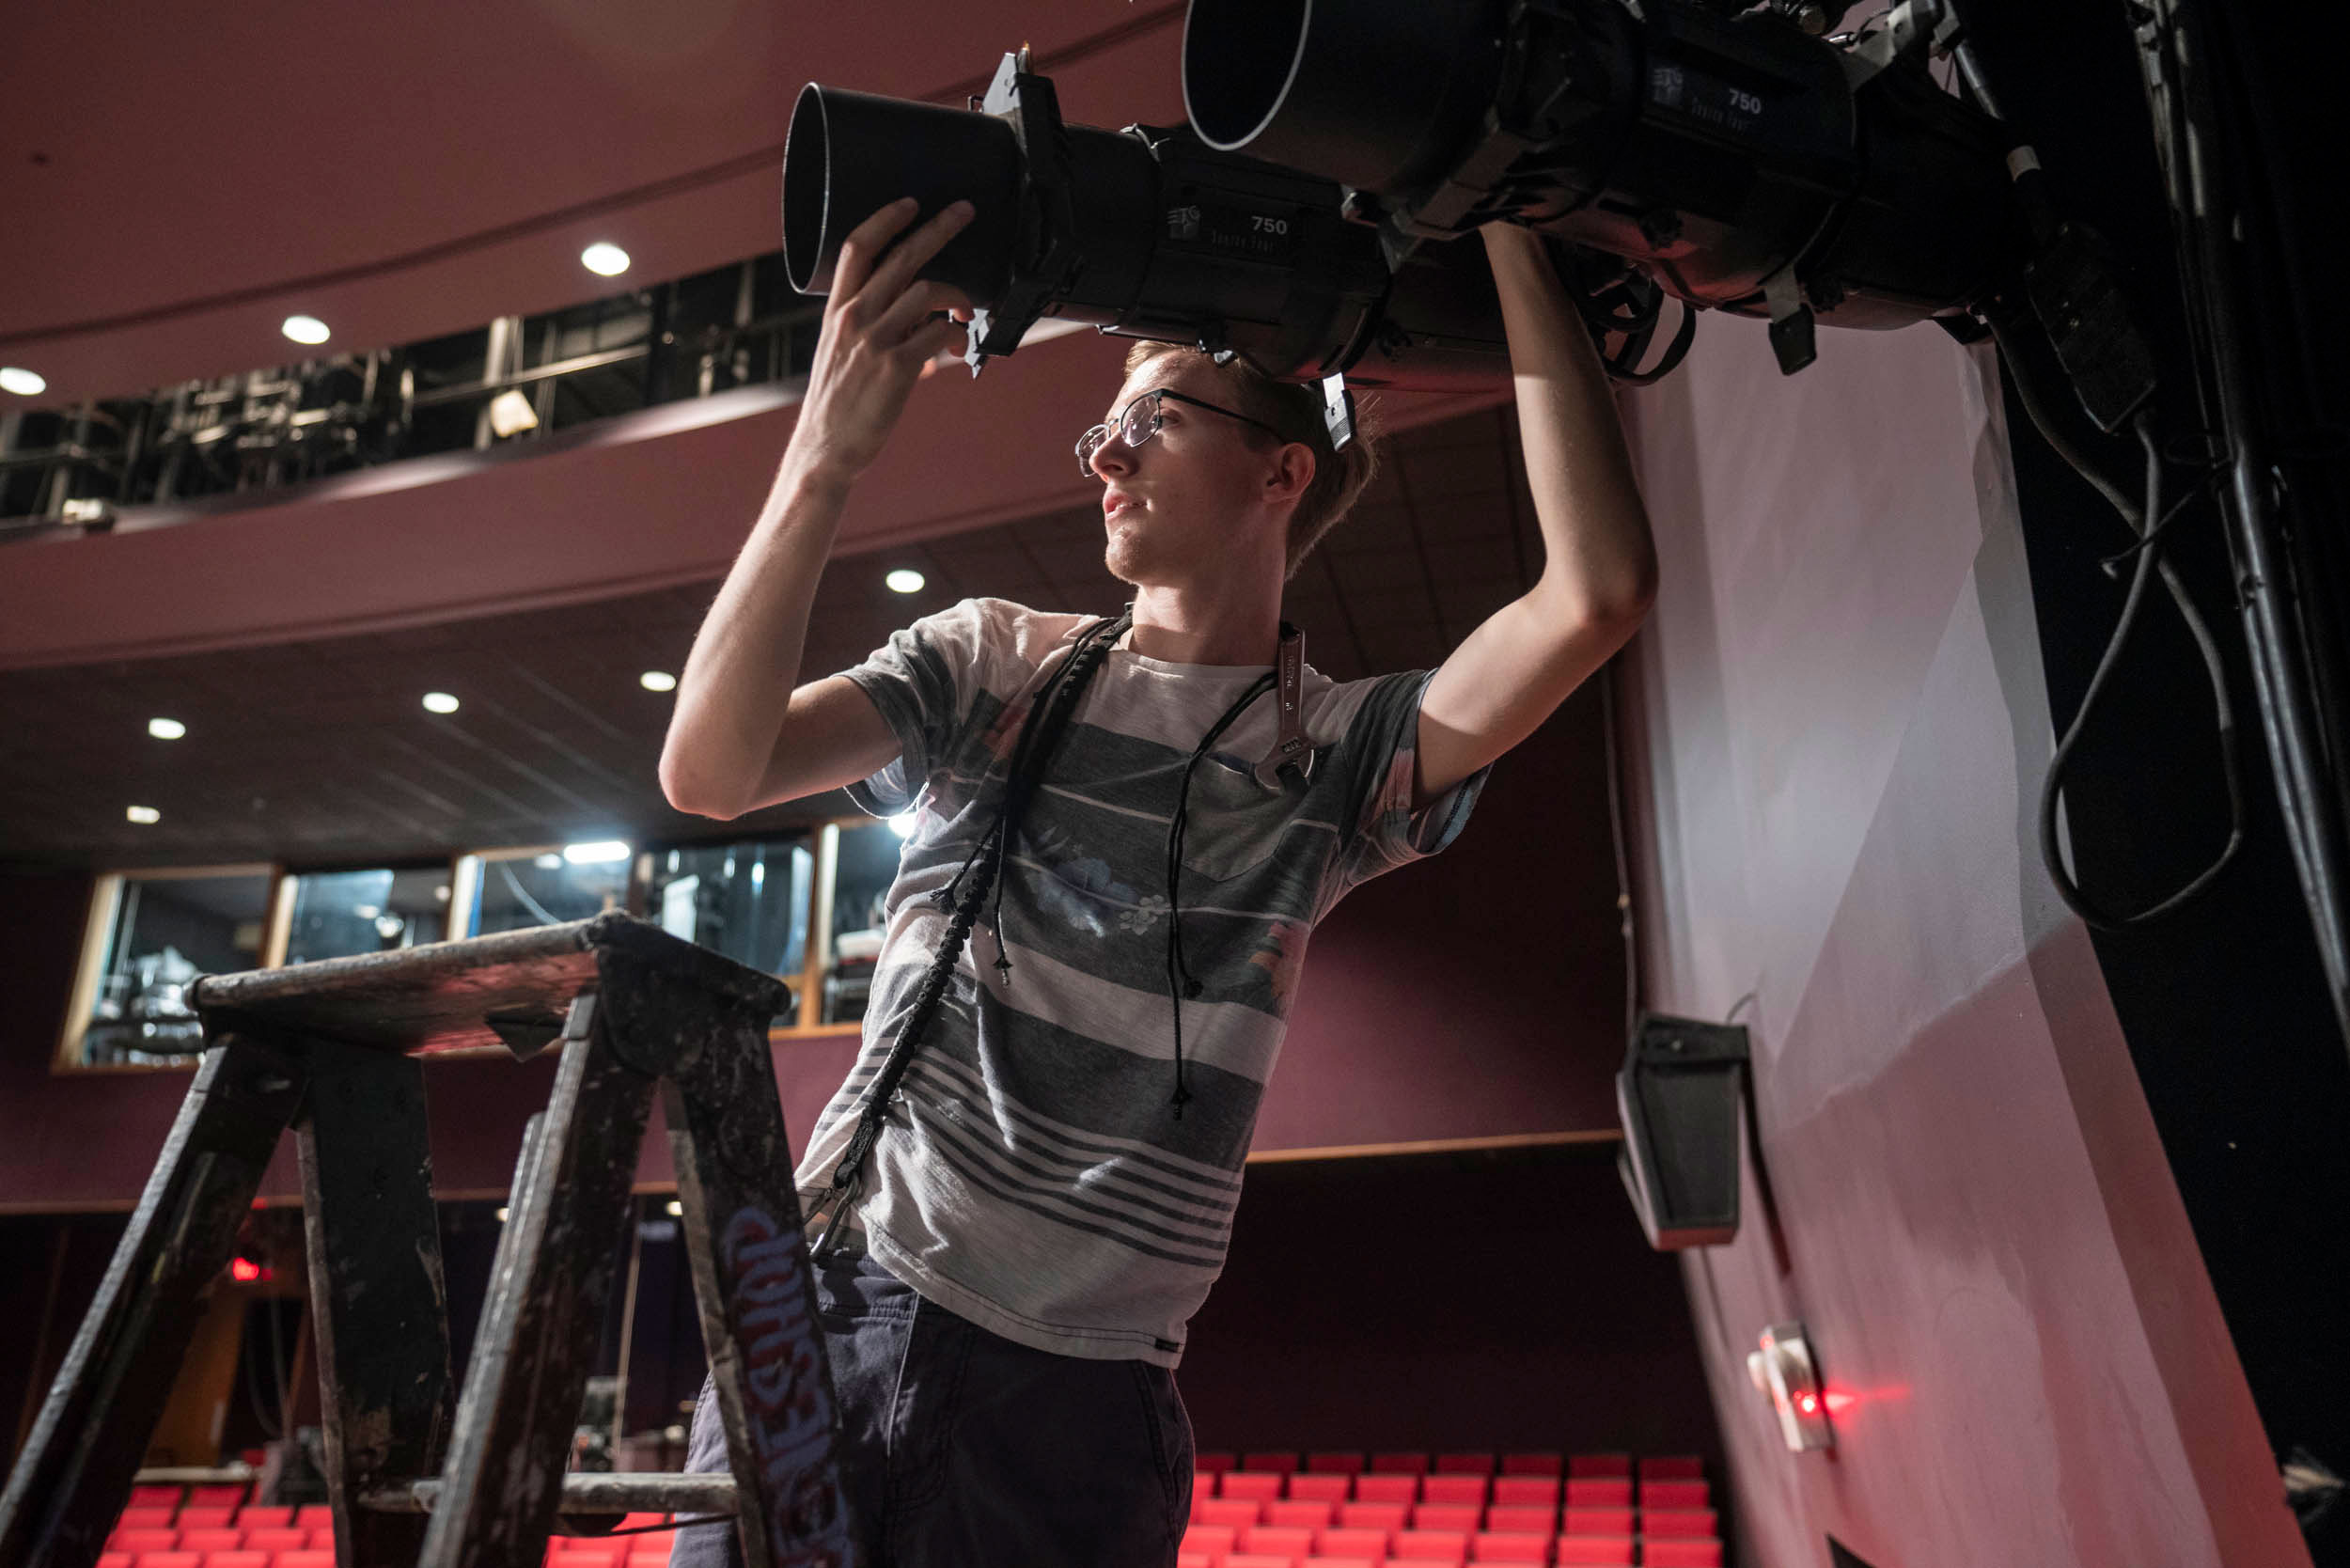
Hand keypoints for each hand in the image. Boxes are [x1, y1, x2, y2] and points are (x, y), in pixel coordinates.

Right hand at [789, 197, 976, 482]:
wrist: (827, 447)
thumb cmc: (837, 402)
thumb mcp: (839, 351)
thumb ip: (869, 324)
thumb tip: (916, 313)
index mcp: (837, 309)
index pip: (858, 247)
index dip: (886, 219)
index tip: (911, 203)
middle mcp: (854, 317)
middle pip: (902, 256)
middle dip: (939, 227)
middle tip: (965, 212)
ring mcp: (875, 340)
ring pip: (928, 291)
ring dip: (957, 298)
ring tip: (963, 315)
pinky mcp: (897, 367)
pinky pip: (938, 334)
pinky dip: (955, 336)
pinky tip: (957, 345)